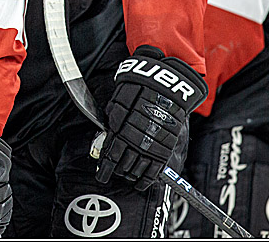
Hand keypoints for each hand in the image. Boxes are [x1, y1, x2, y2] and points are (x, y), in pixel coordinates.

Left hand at [96, 45, 206, 190]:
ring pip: (138, 166)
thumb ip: (113, 117)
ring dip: (130, 174)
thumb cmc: (140, 87)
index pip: (112, 152)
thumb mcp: (120, 98)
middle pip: (124, 161)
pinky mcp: (166, 146)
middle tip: (112, 173)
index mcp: (123, 126)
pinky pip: (156, 167)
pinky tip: (141, 183)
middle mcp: (137, 137)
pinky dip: (147, 178)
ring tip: (125, 176)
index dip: (106, 166)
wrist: (167, 85)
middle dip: (117, 169)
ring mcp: (152, 143)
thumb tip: (106, 132)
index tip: (102, 174)